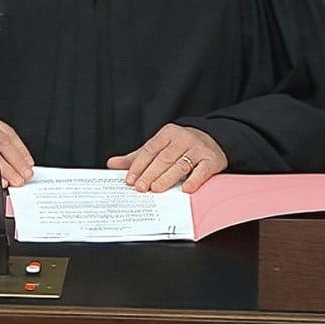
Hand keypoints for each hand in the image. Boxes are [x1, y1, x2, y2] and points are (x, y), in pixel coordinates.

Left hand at [106, 123, 226, 193]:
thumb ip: (136, 157)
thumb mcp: (158, 147)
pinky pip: (202, 171)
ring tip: (156, 189)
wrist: (213, 139)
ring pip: (180, 165)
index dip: (138, 166)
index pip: (149, 150)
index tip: (130, 180)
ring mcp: (198, 149)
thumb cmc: (179, 147)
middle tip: (140, 188)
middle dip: (150, 174)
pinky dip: (194, 180)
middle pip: (163, 158)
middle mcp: (182, 139)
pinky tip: (185, 189)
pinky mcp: (212, 160)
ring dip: (167, 178)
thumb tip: (111, 164)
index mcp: (167, 134)